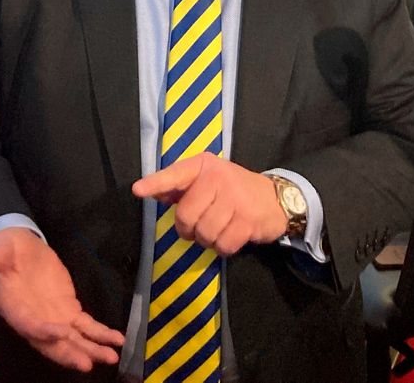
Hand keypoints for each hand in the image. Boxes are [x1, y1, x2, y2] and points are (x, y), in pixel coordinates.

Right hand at [0, 227, 123, 370]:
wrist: (20, 249)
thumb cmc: (7, 250)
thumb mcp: (0, 248)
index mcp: (13, 307)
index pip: (27, 325)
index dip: (42, 331)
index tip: (61, 333)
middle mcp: (33, 320)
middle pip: (51, 344)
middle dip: (69, 354)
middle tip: (87, 364)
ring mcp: (53, 318)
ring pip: (72, 340)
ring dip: (91, 349)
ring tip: (110, 356)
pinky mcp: (69, 310)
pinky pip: (86, 327)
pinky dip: (100, 333)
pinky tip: (117, 339)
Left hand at [132, 154, 286, 255]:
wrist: (275, 199)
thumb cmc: (233, 190)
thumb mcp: (207, 181)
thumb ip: (178, 187)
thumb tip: (150, 191)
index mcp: (203, 166)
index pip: (175, 174)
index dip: (156, 183)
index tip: (138, 190)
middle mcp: (218, 178)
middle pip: (186, 216)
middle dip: (189, 229)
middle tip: (199, 225)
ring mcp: (235, 199)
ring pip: (204, 233)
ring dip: (208, 239)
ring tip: (218, 228)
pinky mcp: (248, 220)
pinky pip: (222, 245)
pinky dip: (223, 248)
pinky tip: (231, 236)